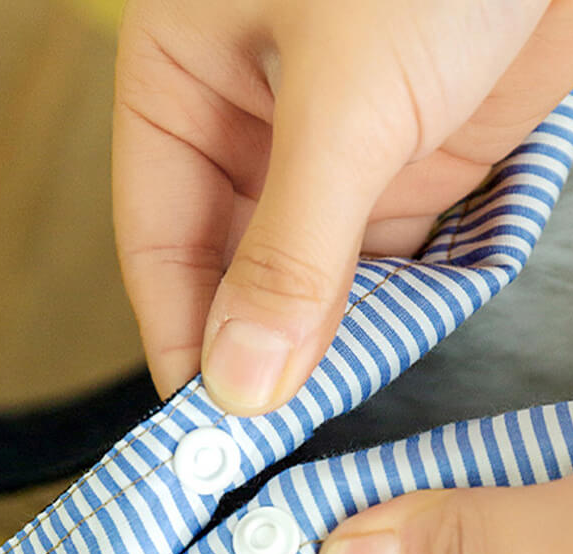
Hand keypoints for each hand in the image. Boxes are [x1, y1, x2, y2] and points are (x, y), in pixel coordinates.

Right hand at [113, 0, 572, 411]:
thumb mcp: (344, 96)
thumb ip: (290, 247)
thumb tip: (243, 379)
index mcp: (186, 85)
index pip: (160, 244)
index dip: (177, 343)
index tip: (200, 433)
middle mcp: (252, 129)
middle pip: (230, 275)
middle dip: (249, 358)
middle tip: (263, 449)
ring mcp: (336, 156)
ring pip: (307, 283)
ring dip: (318, 351)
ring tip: (320, 428)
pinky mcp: (412, 169)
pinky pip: (382, 268)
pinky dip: (383, 320)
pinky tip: (380, 369)